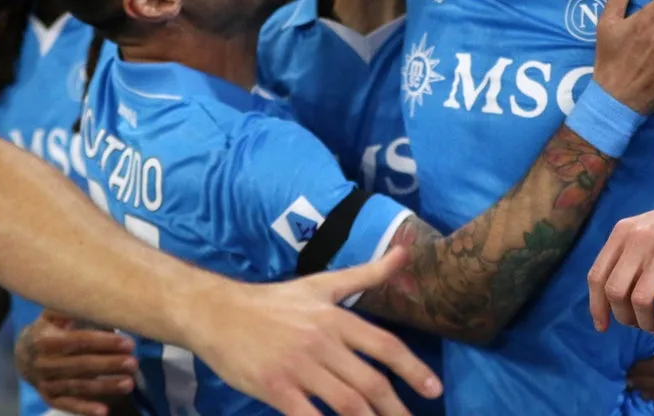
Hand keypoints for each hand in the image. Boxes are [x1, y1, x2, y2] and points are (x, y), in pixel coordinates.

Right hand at [15, 311, 136, 415]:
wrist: (22, 354)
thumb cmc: (49, 328)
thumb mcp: (53, 314)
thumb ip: (70, 306)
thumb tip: (92, 294)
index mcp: (46, 340)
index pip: (80, 341)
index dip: (105, 342)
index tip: (129, 343)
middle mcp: (44, 363)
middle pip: (82, 365)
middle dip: (109, 364)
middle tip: (134, 363)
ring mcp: (46, 383)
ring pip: (79, 386)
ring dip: (105, 387)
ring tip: (129, 384)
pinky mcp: (50, 398)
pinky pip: (69, 405)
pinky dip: (85, 409)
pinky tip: (104, 411)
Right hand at [182, 247, 441, 415]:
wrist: (219, 313)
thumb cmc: (275, 300)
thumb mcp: (323, 283)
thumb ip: (366, 274)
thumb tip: (404, 252)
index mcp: (337, 318)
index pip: (385, 346)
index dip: (413, 369)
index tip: (434, 388)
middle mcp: (323, 342)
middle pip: (370, 382)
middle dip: (396, 407)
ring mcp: (299, 368)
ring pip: (346, 403)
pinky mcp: (275, 388)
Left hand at [589, 176, 653, 333]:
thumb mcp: (647, 230)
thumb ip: (627, 254)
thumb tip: (610, 294)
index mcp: (624, 232)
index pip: (597, 276)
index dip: (596, 307)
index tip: (603, 326)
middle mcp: (639, 237)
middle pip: (614, 292)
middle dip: (623, 317)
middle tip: (638, 324)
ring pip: (640, 300)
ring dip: (646, 322)